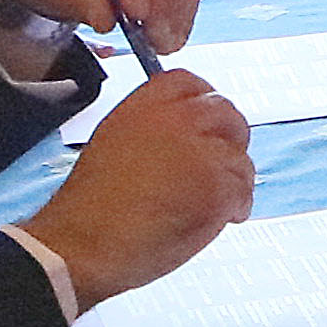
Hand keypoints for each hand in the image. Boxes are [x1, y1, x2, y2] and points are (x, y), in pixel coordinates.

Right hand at [23, 65, 254, 302]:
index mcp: (144, 107)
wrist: (83, 244)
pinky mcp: (218, 188)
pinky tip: (214, 220)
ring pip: (239, 158)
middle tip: (219, 166)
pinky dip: (236, 208)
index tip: (208, 124)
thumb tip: (193, 132)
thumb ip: (154, 128)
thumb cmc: (92, 206)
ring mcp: (201, 154)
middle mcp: (176, 121)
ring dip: (232, 180)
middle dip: (229, 139)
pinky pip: (243, 191)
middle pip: (226, 113)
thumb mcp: (114, 143)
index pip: (189, 82)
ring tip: (206, 203)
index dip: (204, 100)